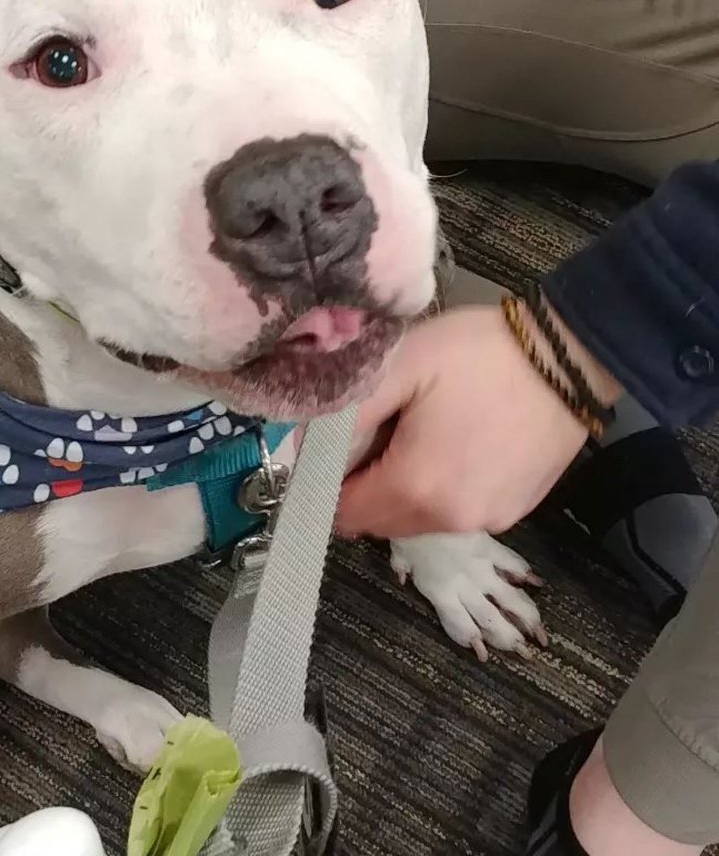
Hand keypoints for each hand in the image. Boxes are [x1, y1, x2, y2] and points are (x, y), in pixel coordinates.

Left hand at [336, 304, 620, 538]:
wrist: (569, 356)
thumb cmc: (478, 354)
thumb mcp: (398, 367)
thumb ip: (345, 412)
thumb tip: (305, 446)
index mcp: (415, 488)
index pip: (344, 514)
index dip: (329, 482)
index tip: (332, 446)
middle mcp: (451, 519)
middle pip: (378, 521)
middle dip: (365, 485)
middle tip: (380, 429)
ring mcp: (489, 519)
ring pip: (417, 518)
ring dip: (403, 488)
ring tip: (418, 429)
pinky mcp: (515, 510)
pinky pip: (455, 510)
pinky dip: (440, 488)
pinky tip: (453, 440)